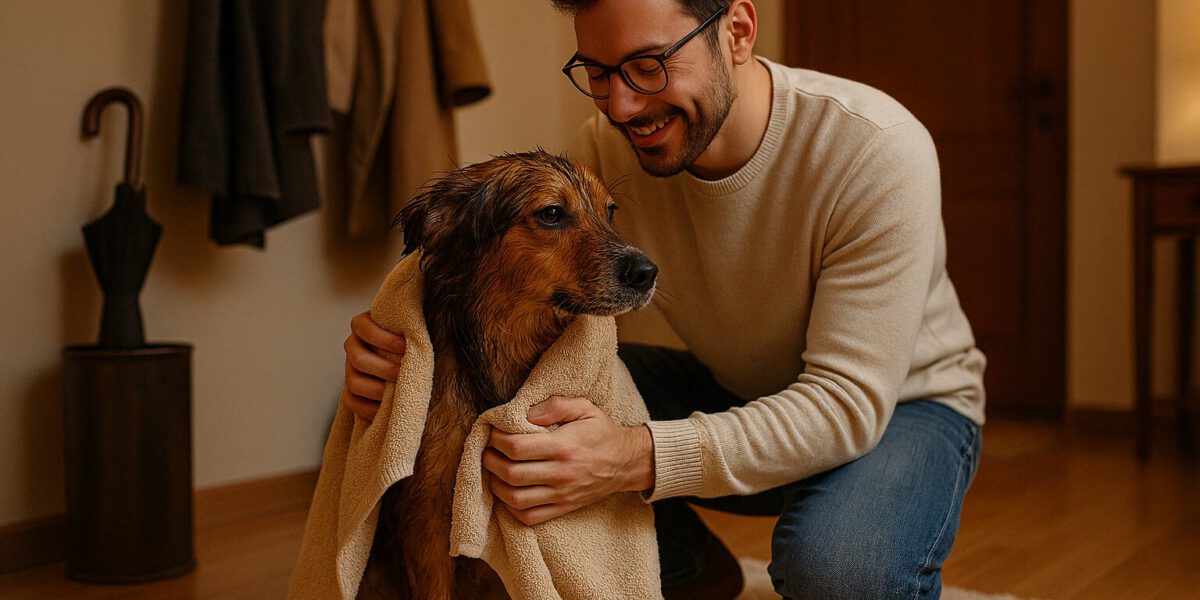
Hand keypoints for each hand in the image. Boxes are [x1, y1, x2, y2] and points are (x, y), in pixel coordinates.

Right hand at [340, 311, 405, 421]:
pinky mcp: (350, 390)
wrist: (406, 357)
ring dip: (377, 390)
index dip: (382, 338)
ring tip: (397, 394)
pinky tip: (387, 409)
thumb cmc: (410, 338)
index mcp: (362, 326)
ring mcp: (349, 369)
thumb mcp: (410, 329)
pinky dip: (368, 408)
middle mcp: (352, 346)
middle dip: (384, 369)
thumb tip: (421, 339)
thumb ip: (412, 330)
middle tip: (403, 374)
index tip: (404, 345)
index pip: (363, 327)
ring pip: (354, 382)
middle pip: (359, 359)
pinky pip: (351, 401)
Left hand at [483, 396, 653, 525]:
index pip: (517, 447)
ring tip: (493, 471)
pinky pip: (529, 517)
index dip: (496, 440)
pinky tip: (508, 493)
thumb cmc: (600, 432)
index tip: (492, 432)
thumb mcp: (584, 408)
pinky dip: (511, 508)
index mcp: (563, 446)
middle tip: (486, 451)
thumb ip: (555, 405)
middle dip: (490, 461)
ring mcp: (562, 495)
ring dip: (496, 486)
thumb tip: (526, 414)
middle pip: (511, 473)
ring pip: (516, 498)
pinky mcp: (563, 508)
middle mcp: (561, 473)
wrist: (625, 462)